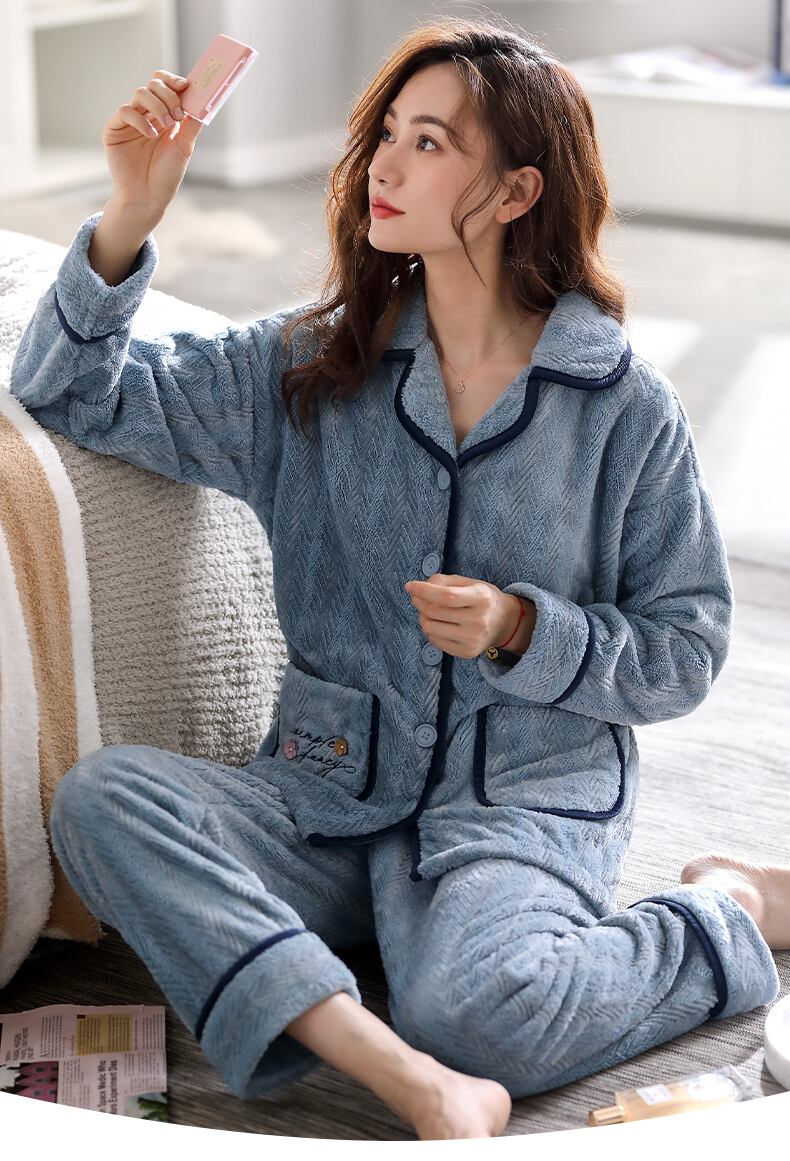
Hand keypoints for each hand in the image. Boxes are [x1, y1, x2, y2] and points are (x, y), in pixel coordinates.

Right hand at [102, 70, 203, 220]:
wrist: (147, 198)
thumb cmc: (165, 175)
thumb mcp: (184, 147)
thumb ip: (192, 124)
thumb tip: (204, 102)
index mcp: (163, 115)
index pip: (165, 86)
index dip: (173, 81)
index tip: (185, 85)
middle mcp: (146, 114)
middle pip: (153, 85)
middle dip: (168, 96)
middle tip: (178, 115)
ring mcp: (130, 120)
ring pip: (140, 93)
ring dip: (157, 106)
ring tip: (167, 126)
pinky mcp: (114, 129)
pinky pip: (125, 111)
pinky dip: (140, 120)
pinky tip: (151, 135)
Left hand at [404, 573, 529, 658]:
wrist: (503, 623)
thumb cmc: (482, 599)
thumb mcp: (469, 583)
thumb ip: (444, 581)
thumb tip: (419, 589)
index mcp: (481, 598)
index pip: (447, 596)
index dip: (424, 591)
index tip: (409, 586)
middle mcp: (479, 621)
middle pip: (435, 612)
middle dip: (419, 602)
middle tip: (417, 597)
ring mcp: (473, 639)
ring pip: (430, 628)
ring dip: (422, 617)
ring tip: (428, 611)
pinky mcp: (467, 652)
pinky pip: (434, 641)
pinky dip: (430, 630)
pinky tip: (438, 624)